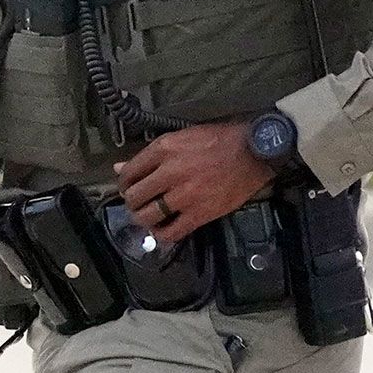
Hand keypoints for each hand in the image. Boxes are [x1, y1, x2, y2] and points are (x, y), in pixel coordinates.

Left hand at [115, 122, 277, 245]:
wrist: (253, 152)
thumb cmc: (219, 140)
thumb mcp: (181, 137)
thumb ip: (150, 154)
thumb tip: (120, 167)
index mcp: (163, 149)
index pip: (129, 172)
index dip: (124, 183)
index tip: (128, 187)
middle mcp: (169, 173)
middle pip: (134, 196)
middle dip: (131, 201)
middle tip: (137, 202)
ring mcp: (184, 196)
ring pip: (147, 216)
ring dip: (142, 219)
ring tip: (147, 216)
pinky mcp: (199, 214)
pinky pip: (172, 232)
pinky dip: (162, 234)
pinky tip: (162, 230)